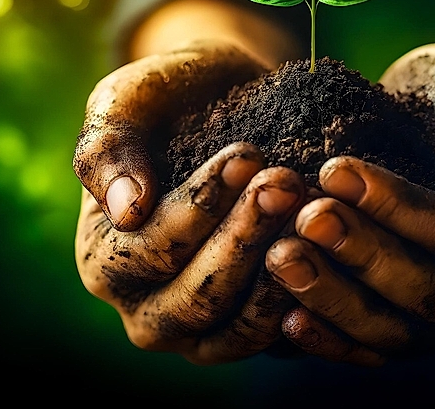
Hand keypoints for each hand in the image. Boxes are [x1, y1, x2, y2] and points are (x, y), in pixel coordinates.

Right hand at [73, 39, 305, 363]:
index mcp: (102, 260)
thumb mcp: (126, 102)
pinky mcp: (251, 333)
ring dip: (280, 272)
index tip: (246, 155)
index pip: (149, 250)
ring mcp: (202, 331)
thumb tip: (127, 211)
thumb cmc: (170, 98)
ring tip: (312, 211)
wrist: (230, 98)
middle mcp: (147, 309)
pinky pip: (280, 337)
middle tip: (285, 182)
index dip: (199, 207)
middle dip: (245, 239)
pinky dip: (308, 301)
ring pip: (240, 329)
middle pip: (196, 298)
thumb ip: (109, 149)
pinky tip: (332, 251)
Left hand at [263, 43, 434, 364]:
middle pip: (434, 297)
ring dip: (337, 301)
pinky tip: (285, 316)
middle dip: (363, 258)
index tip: (337, 171)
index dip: (402, 212)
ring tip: (280, 259)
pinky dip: (332, 339)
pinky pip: (376, 349)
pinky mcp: (421, 335)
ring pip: (400, 333)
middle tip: (302, 218)